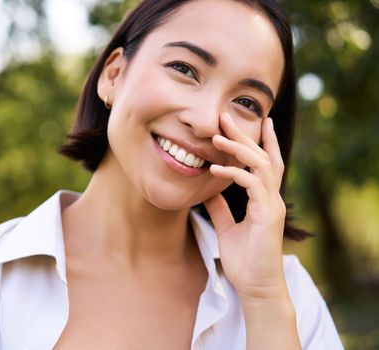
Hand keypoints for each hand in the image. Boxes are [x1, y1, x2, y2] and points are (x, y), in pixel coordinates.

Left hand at [204, 113, 287, 301]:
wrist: (255, 287)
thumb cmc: (244, 259)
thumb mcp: (227, 227)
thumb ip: (221, 208)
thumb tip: (209, 192)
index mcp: (264, 199)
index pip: (265, 162)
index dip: (260, 141)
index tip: (250, 121)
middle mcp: (271, 198)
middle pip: (263, 157)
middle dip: (245, 135)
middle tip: (226, 116)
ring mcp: (272, 205)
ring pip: (261, 166)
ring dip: (240, 149)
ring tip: (217, 137)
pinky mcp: (267, 216)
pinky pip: (253, 186)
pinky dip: (235, 174)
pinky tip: (215, 170)